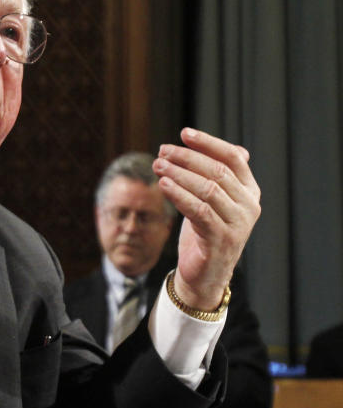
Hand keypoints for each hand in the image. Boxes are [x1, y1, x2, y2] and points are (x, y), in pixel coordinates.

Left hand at [153, 128, 260, 310]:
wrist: (204, 274)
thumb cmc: (205, 233)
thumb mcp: (211, 201)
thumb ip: (213, 176)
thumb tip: (209, 146)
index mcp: (249, 192)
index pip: (233, 158)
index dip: (208, 143)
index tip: (184, 133)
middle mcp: (249, 206)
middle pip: (217, 171)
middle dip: (187, 158)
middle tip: (162, 152)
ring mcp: (237, 223)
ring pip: (207, 189)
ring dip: (179, 174)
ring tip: (157, 165)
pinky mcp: (221, 239)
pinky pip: (198, 210)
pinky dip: (179, 195)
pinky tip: (163, 185)